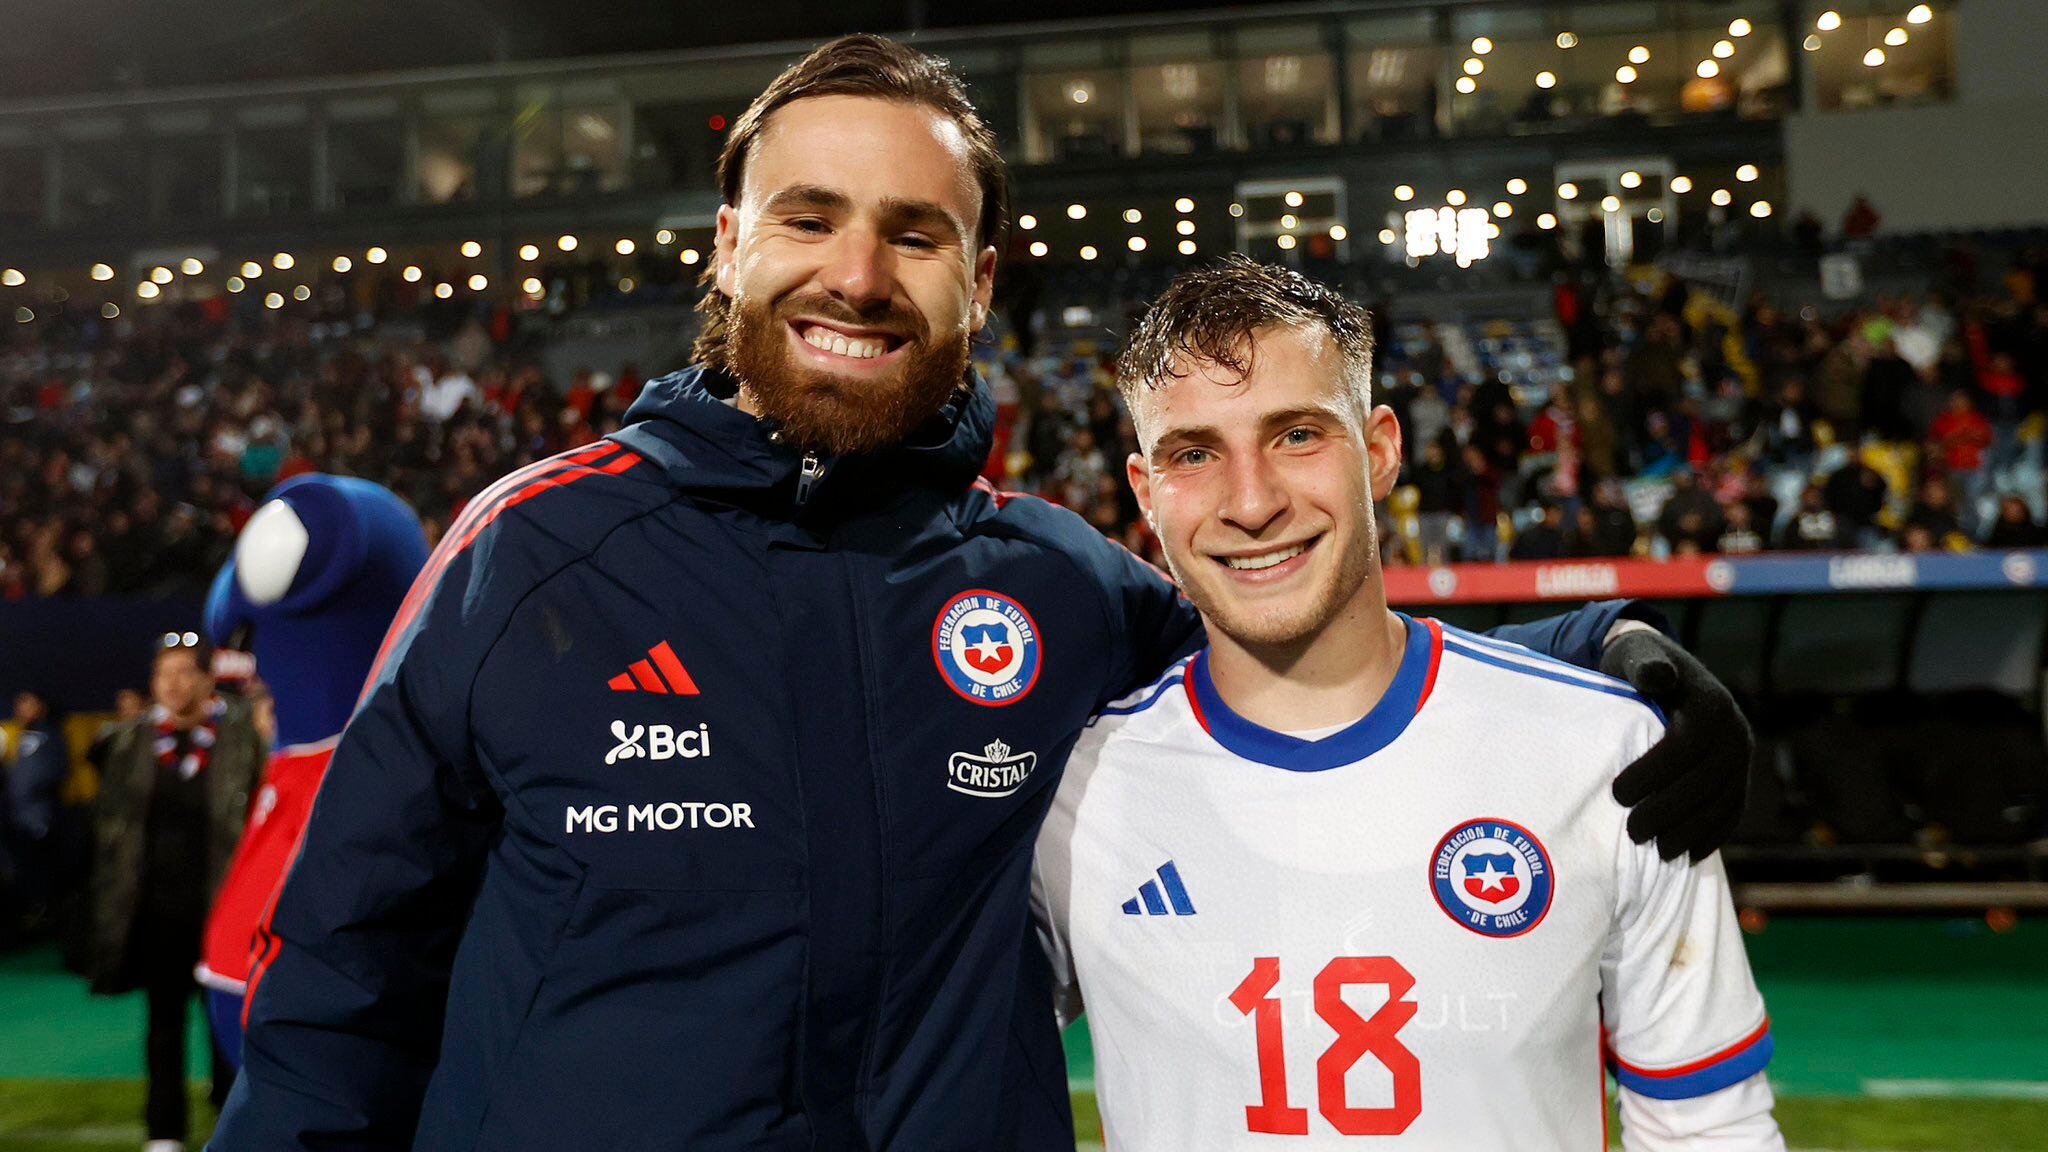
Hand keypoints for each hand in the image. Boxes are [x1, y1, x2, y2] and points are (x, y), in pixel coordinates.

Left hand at [1601, 629, 1752, 862]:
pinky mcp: (1740, 778)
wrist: (1666, 672)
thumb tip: (1657, 675)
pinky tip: (1689, 854)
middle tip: (1632, 832)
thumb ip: (1645, 665)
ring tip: (1657, 850)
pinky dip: (1712, 835)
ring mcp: (1741, 758)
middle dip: (1667, 811)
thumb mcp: (1636, 655)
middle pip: (1704, 782)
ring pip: (1722, 804)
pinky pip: (1732, 812)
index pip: (1684, 747)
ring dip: (1690, 832)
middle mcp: (1735, 732)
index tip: (1617, 794)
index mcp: (1711, 704)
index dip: (1652, 774)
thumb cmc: (1639, 666)